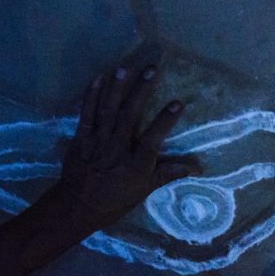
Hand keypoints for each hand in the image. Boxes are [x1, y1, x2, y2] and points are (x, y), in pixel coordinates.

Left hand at [44, 63, 201, 230]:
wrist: (77, 206)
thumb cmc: (114, 200)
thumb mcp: (144, 191)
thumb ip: (168, 174)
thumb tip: (197, 168)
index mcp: (136, 165)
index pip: (153, 139)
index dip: (165, 121)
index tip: (178, 103)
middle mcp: (118, 150)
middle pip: (130, 116)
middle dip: (141, 91)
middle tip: (151, 69)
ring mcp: (98, 142)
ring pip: (108, 111)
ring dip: (117, 88)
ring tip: (125, 68)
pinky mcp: (81, 138)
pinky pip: (86, 114)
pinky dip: (91, 96)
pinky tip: (99, 78)